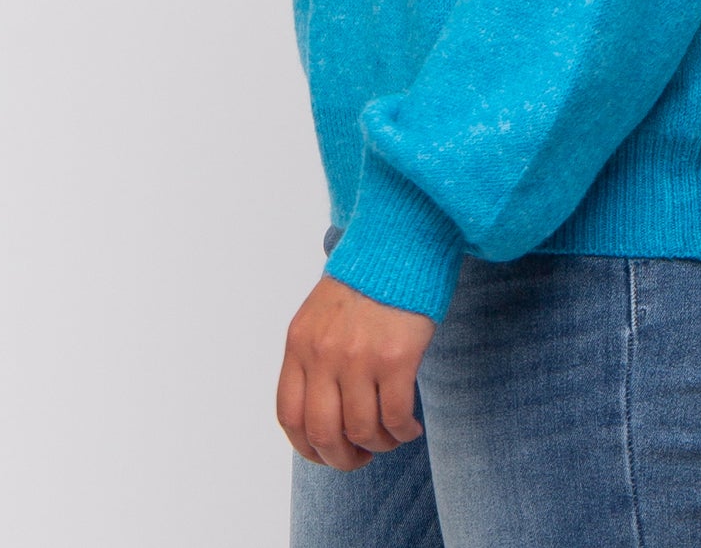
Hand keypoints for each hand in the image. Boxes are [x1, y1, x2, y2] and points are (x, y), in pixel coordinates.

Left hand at [277, 274, 436, 470]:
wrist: (399, 243)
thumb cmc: (365, 280)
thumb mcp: (322, 314)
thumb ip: (314, 357)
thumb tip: (321, 414)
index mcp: (300, 343)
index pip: (290, 416)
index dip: (307, 447)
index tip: (327, 453)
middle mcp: (324, 353)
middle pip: (323, 432)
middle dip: (342, 458)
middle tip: (360, 457)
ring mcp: (359, 356)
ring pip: (362, 430)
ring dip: (379, 445)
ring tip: (391, 437)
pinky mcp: (396, 357)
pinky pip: (395, 416)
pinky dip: (403, 432)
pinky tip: (410, 427)